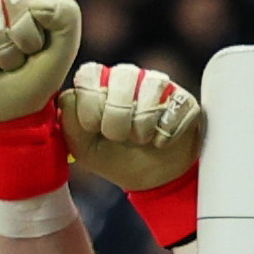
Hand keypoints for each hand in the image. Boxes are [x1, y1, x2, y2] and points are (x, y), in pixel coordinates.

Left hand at [63, 62, 203, 192]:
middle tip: (120, 138)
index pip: (89, 73)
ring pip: (150, 88)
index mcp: (99, 82)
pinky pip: (175, 107)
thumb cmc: (114, 158)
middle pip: (121, 77)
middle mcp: (127, 76)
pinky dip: (166, 133)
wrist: (151, 180)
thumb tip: (69, 98)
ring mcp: (158, 84)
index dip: (91, 107)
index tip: (94, 129)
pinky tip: (161, 142)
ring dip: (142, 126)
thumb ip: (70, 122)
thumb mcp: (83, 148)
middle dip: (117, 119)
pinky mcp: (183, 99)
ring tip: (141, 140)